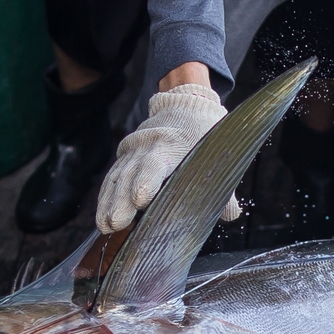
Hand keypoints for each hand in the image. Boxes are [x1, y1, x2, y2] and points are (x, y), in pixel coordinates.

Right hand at [95, 84, 236, 233]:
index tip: (140, 200)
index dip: (146, 181)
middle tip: (116, 223)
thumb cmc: (204, 135)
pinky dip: (105, 197)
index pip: (155, 163)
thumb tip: (230, 215)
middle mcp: (147, 146)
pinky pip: (111, 177)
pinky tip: (102, 216)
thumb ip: (223, 188)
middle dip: (121, 200)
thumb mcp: (216, 155)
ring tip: (106, 226)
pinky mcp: (124, 155)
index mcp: (172, 144)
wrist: (184, 106)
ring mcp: (132, 150)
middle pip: (130, 174)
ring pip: (117, 177)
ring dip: (109, 203)